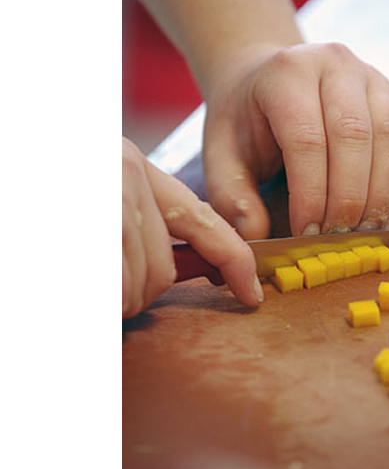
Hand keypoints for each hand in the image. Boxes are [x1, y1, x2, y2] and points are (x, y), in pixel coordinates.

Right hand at [122, 137, 261, 319]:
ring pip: (146, 283)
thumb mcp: (119, 196)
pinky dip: (117, 300)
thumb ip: (156, 220)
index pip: (205, 221)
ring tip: (115, 281)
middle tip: (124, 286)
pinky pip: (124, 290)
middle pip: (166, 268)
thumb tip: (206, 265)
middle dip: (146, 289)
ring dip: (126, 296)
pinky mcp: (107, 223)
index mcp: (138, 168)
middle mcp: (129, 176)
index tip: (251, 293)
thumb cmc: (59, 199)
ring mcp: (116, 201)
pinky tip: (111, 290)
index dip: (235, 262)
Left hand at [202, 42, 388, 239]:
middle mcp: (335, 65)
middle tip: (336, 239)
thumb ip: (231, 196)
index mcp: (287, 72)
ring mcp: (372, 80)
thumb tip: (255, 236)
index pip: (307, 138)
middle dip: (348, 198)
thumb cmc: (244, 120)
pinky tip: (380, 218)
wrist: (266, 79)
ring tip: (363, 234)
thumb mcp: (220, 154)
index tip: (306, 233)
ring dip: (381, 195)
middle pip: (354, 136)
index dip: (311, 193)